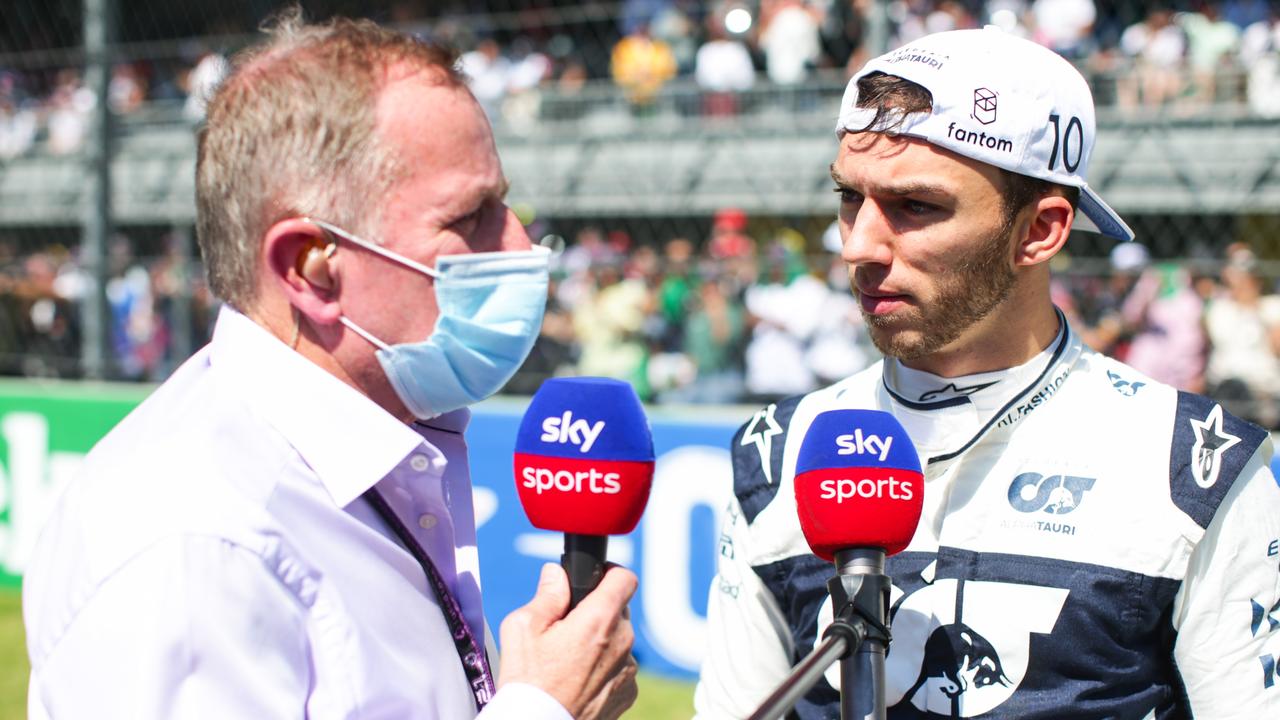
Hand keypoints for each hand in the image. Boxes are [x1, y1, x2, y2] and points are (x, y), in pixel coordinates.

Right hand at [498, 563, 638, 719]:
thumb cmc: (528, 682)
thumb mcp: (523, 628)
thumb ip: (546, 594)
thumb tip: (556, 573)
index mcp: (599, 620)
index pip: (624, 578)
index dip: (609, 573)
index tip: (595, 578)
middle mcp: (622, 643)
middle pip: (619, 610)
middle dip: (597, 611)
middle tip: (568, 627)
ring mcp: (628, 670)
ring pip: (619, 640)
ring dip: (602, 642)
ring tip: (570, 659)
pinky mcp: (628, 693)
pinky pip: (620, 668)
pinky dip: (604, 668)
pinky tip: (578, 679)